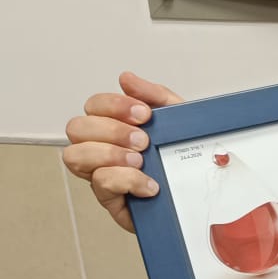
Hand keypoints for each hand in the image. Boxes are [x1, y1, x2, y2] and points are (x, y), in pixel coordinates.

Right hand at [62, 72, 182, 232]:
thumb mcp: (178, 120)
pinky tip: (149, 184)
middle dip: (111, 130)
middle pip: (76, 128)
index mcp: (114, 126)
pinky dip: (127, 180)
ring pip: (74, 156)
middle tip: (143, 140)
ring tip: (140, 160)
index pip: (94, 106)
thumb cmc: (184, 156)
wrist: (203, 194)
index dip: (114, 105)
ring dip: (109, 154)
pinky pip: (100, 184)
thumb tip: (126, 78)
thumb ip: (155, 95)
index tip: (144, 114)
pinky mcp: (110, 200)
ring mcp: (101, 174)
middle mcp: (101, 148)